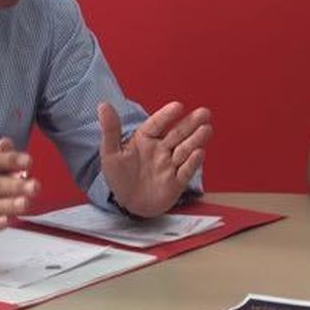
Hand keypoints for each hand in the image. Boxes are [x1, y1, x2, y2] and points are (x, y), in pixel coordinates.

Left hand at [99, 101, 212, 217]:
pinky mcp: (177, 181)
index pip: (157, 124)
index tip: (178, 106)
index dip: (167, 115)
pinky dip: (192, 162)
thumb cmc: (120, 177)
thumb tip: (103, 105)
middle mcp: (161, 149)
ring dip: (196, 140)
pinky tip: (199, 152)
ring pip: (185, 150)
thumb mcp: (110, 153)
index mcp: (146, 139)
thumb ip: (110, 130)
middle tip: (204, 112)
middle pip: (178, 134)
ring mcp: (171, 165)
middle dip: (191, 123)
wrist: (130, 204)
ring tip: (206, 129)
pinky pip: (186, 171)